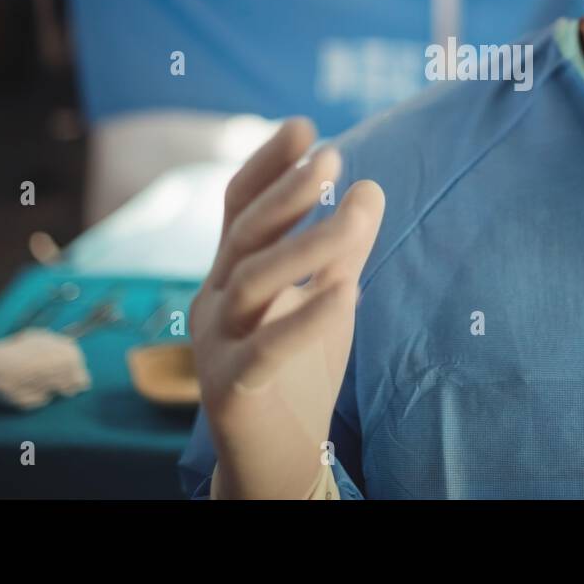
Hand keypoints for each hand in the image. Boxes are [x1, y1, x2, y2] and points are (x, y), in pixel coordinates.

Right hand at [189, 117, 384, 497]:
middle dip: (287, 192)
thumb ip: (342, 249)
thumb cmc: (299, 371)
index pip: (238, 206)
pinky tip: (348, 294)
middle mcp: (214, 301)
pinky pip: (265, 350)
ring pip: (255, 282)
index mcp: (231, 273)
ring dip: (308, 244)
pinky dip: (305, 319)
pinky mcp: (231, 390)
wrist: (277, 458)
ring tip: (357, 213)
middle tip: (330, 154)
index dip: (267, 165)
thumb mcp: (327, 298)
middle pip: (244, 235)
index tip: (303, 125)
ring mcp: (216, 345)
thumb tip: (369, 187)